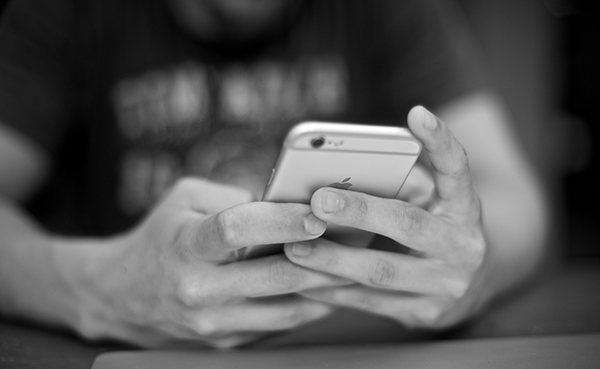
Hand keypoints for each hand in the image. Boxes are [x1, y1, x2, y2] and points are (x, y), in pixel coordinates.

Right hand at [80, 178, 345, 347]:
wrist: (120, 296)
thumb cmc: (160, 236)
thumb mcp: (185, 198)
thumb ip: (234, 195)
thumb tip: (287, 201)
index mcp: (186, 245)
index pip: (236, 230)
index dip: (279, 221)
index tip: (316, 212)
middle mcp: (198, 289)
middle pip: (275, 276)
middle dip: (325, 257)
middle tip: (361, 239)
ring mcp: (213, 323)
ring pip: (287, 308)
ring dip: (328, 287)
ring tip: (360, 265)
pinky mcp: (226, 341)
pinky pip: (279, 324)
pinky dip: (308, 305)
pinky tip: (332, 288)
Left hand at [284, 106, 489, 329]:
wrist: (473, 283)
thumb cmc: (436, 228)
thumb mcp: (434, 202)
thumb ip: (402, 185)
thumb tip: (335, 171)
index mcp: (466, 208)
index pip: (458, 168)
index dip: (440, 140)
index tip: (417, 113)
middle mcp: (463, 246)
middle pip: (407, 224)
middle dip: (360, 211)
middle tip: (319, 200)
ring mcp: (447, 285)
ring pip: (382, 272)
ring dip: (334, 260)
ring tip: (295, 248)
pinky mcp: (426, 314)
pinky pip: (371, 302)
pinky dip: (334, 290)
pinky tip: (303, 280)